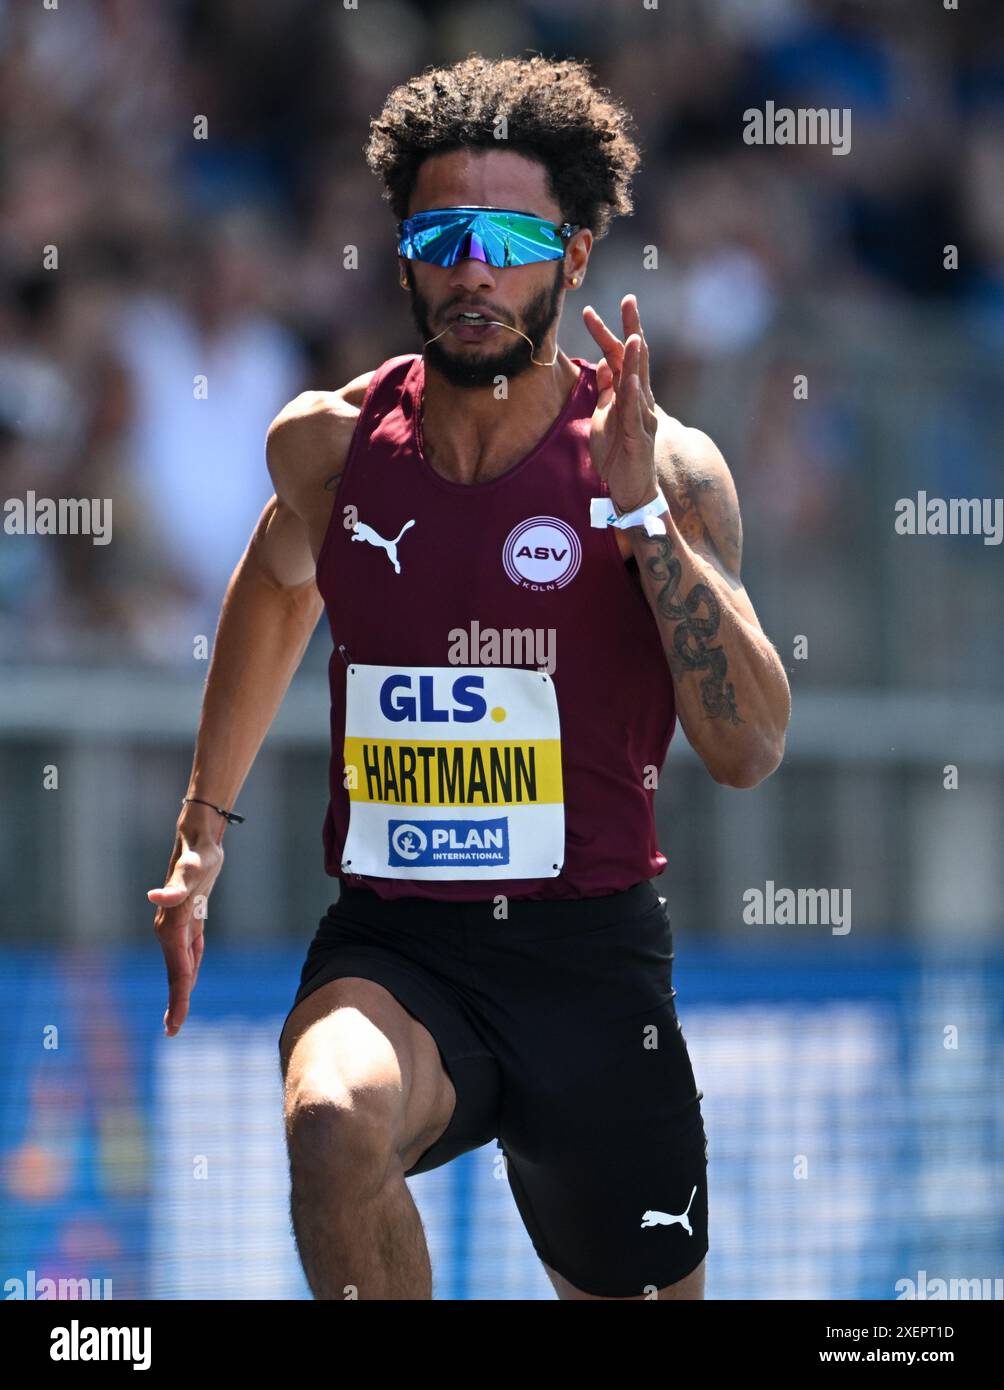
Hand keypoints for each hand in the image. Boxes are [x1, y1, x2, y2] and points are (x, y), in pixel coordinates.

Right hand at [147, 825, 223, 1035]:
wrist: (199, 839)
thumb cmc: (199, 854)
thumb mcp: (194, 869)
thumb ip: (177, 886)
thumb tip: (154, 895)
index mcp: (171, 927)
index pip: (177, 972)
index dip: (178, 1000)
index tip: (175, 1027)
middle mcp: (170, 930)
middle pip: (176, 974)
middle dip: (175, 1003)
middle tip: (172, 1034)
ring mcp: (178, 925)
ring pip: (181, 966)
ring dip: (179, 991)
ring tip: (176, 1019)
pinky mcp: (189, 918)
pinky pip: (188, 953)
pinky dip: (188, 971)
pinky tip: (188, 982)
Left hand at [582, 293, 658, 513]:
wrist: (630, 490)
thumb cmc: (618, 453)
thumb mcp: (606, 415)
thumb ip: (607, 390)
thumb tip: (603, 363)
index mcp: (629, 393)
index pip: (618, 356)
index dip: (606, 332)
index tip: (591, 310)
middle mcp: (640, 400)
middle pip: (636, 358)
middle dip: (631, 328)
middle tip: (629, 300)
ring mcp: (642, 419)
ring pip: (639, 382)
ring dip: (635, 359)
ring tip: (632, 335)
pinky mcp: (637, 439)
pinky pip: (634, 414)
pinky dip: (633, 396)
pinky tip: (630, 379)